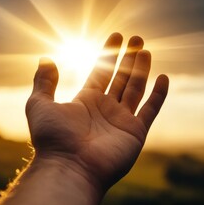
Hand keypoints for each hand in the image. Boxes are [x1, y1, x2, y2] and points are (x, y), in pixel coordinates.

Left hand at [26, 32, 168, 190]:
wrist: (69, 168)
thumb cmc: (52, 139)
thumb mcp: (39, 104)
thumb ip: (44, 82)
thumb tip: (46, 59)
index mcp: (85, 101)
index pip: (100, 72)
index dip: (107, 54)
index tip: (116, 36)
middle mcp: (105, 109)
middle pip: (120, 78)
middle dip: (127, 58)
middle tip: (135, 38)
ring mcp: (121, 121)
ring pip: (135, 89)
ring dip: (141, 69)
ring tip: (145, 49)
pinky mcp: (135, 133)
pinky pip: (150, 111)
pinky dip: (158, 95)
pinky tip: (163, 78)